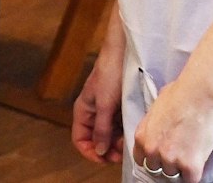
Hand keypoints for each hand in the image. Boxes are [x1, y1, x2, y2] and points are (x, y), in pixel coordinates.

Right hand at [71, 49, 125, 163]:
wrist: (124, 53)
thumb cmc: (110, 74)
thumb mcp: (105, 105)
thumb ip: (101, 129)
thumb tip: (99, 151)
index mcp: (83, 111)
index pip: (80, 140)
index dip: (90, 152)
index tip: (105, 159)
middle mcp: (93, 112)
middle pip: (96, 139)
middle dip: (107, 148)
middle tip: (121, 152)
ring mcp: (106, 110)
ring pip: (109, 133)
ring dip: (117, 141)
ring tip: (128, 141)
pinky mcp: (118, 106)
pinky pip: (119, 124)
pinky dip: (124, 130)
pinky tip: (132, 131)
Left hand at [130, 76, 212, 180]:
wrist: (200, 91)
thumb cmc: (181, 92)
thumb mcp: (156, 108)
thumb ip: (153, 126)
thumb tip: (158, 130)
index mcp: (142, 137)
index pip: (141, 160)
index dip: (153, 158)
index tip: (162, 155)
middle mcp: (152, 151)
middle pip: (157, 169)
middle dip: (167, 163)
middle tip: (180, 152)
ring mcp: (171, 159)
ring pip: (174, 175)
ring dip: (182, 167)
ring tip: (192, 152)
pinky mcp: (190, 165)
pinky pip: (191, 179)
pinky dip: (196, 172)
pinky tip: (199, 161)